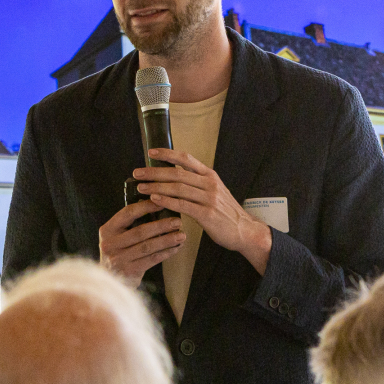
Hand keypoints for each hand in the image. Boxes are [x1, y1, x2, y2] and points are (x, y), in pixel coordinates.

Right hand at [98, 200, 184, 282]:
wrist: (110, 280)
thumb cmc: (119, 252)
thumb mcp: (118, 236)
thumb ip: (131, 224)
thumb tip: (158, 207)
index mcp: (107, 230)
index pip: (128, 213)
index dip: (146, 207)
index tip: (163, 203)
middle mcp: (109, 244)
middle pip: (140, 231)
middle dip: (162, 226)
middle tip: (178, 222)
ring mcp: (118, 259)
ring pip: (148, 246)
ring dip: (167, 240)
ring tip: (181, 235)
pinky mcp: (128, 271)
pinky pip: (151, 259)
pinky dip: (165, 253)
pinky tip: (175, 248)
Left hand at [134, 149, 272, 275]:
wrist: (245, 231)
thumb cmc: (226, 213)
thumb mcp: (215, 192)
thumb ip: (197, 184)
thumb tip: (174, 180)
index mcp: (210, 175)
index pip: (186, 158)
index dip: (167, 154)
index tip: (151, 152)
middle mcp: (209, 183)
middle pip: (177, 173)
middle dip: (155, 172)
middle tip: (138, 173)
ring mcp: (209, 198)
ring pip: (177, 188)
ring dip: (156, 186)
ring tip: (141, 187)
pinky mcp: (207, 214)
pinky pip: (182, 205)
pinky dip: (167, 201)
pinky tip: (155, 199)